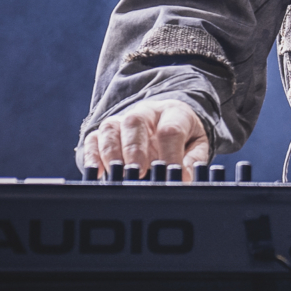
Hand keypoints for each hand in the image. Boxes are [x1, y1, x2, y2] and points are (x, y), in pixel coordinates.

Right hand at [78, 99, 210, 179]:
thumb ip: (193, 159)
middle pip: (134, 121)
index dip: (171, 154)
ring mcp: (122, 121)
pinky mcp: (105, 133)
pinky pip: (93, 139)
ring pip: (110, 128)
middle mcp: (145, 113)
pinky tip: (96, 172)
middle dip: (134, 148)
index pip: (170, 130)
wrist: (169, 123)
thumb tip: (184, 176)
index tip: (172, 175)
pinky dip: (92, 155)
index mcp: (173, 113)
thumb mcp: (198, 144)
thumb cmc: (184, 137)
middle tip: (138, 172)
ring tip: (117, 174)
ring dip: (111, 152)